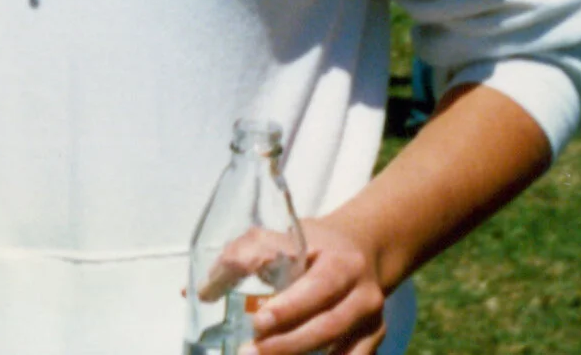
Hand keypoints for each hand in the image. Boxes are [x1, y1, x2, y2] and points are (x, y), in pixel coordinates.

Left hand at [244, 221, 389, 354]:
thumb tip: (205, 289)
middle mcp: (363, 294)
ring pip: (345, 350)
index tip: (258, 323)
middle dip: (288, 343)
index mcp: (342, 263)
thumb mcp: (287, 237)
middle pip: (329, 325)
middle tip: (250, 352)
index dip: (290, 308)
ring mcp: (372, 320)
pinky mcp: (374, 338)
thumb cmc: (316, 245)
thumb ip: (248, 255)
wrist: (363, 250)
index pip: (318, 287)